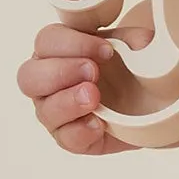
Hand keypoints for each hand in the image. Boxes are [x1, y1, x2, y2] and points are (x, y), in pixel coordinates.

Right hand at [17, 22, 150, 154]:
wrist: (148, 107)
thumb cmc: (126, 70)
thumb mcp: (130, 48)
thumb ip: (132, 40)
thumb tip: (144, 40)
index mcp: (56, 51)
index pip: (47, 41)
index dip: (74, 44)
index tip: (107, 50)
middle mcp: (46, 82)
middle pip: (29, 76)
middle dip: (61, 72)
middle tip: (92, 71)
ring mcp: (54, 112)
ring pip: (45, 110)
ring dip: (68, 102)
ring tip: (93, 97)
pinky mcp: (70, 138)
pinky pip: (66, 138)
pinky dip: (81, 131)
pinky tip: (99, 124)